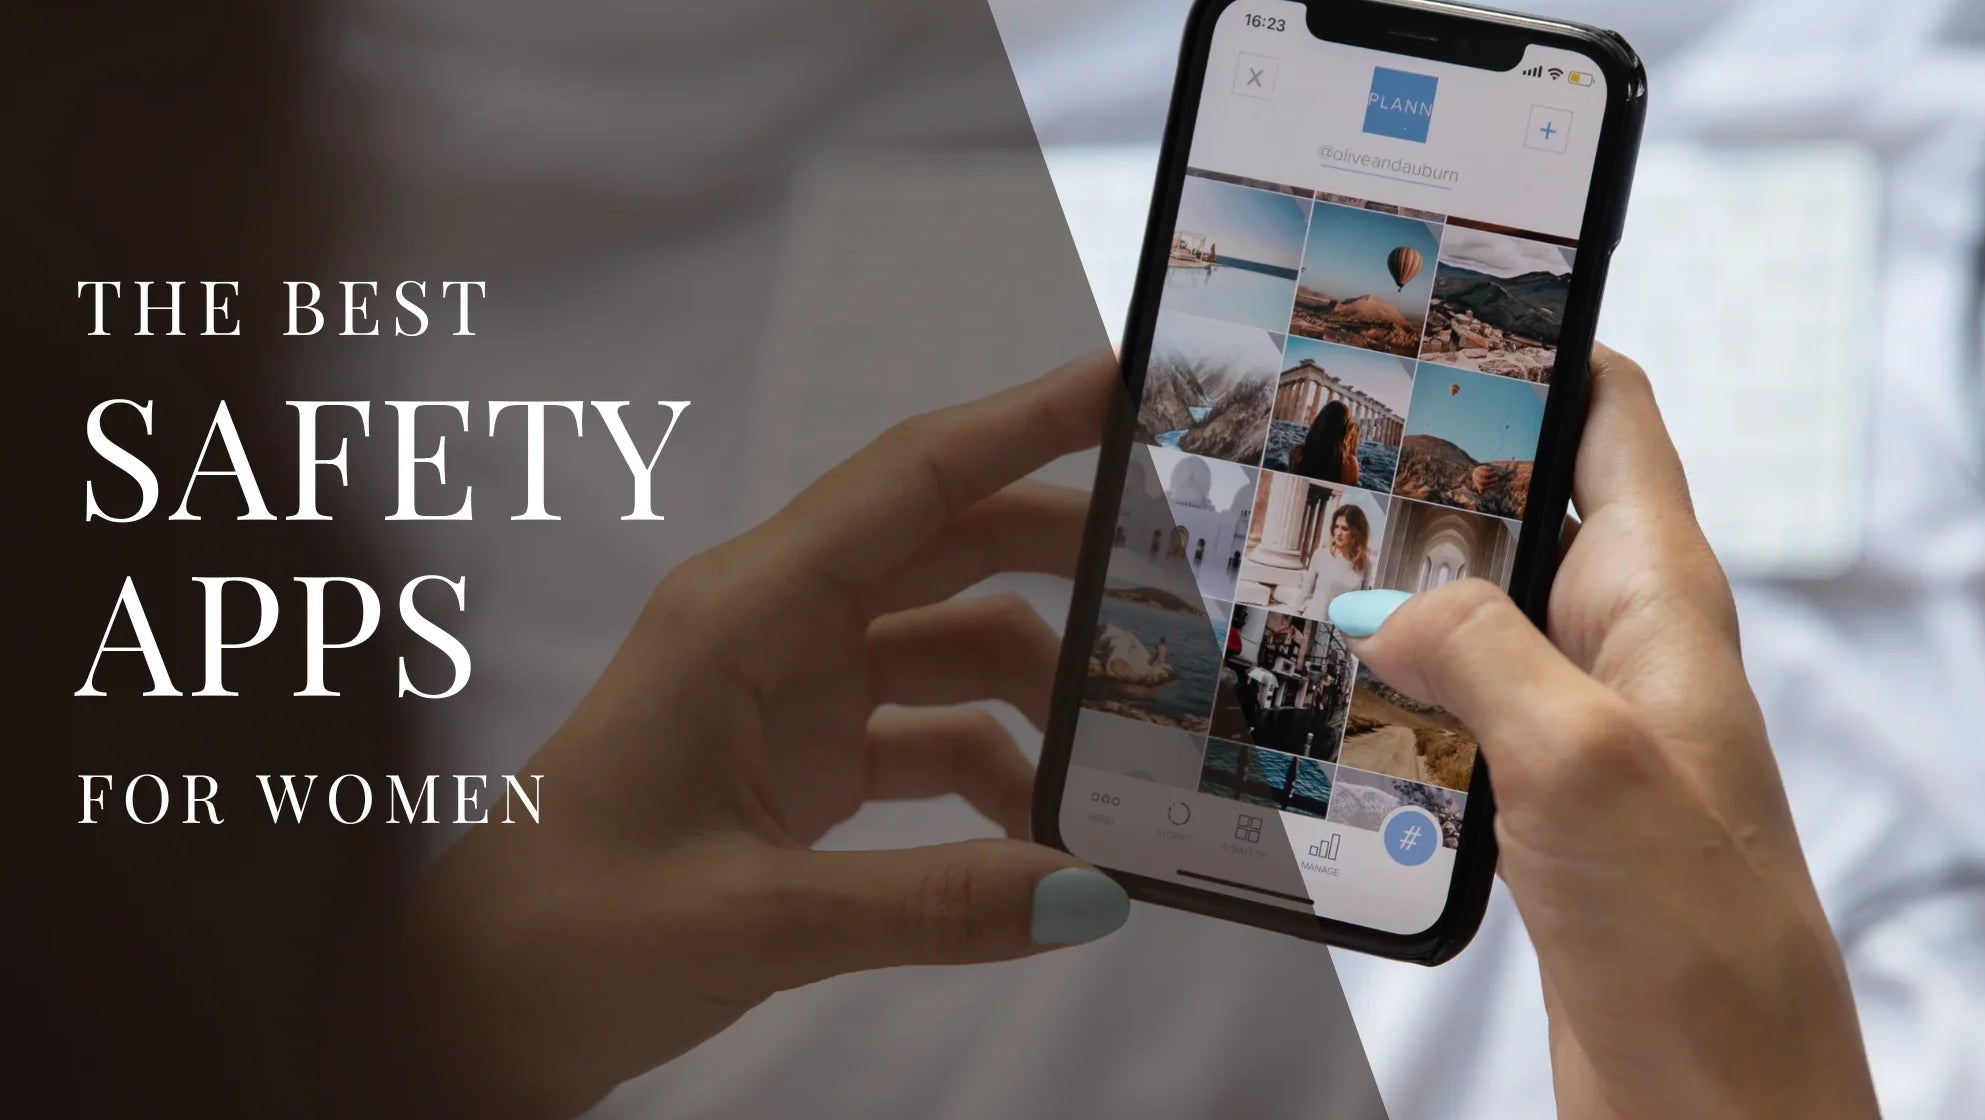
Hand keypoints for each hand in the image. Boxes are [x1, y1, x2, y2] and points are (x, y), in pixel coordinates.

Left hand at [398, 354, 1130, 1117]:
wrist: (475, 1008)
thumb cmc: (566, 935)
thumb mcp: (751, 920)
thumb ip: (928, 905)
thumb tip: (1094, 892)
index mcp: (742, 613)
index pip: (909, 482)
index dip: (1025, 420)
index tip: (1130, 377)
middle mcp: (772, 626)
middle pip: (952, 546)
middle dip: (1070, 554)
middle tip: (1190, 570)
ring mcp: (790, 691)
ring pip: (953, 644)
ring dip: (1043, 692)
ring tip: (1132, 754)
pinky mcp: (800, 759)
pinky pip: (932, 733)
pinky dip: (997, 773)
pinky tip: (1042, 839)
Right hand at [1331, 347, 1878, 1118]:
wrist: (1716, 1096)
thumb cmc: (1702, 936)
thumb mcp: (1583, 756)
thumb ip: (1481, 649)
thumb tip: (1387, 599)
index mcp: (1664, 597)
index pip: (1612, 415)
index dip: (1539, 346)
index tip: (1441, 306)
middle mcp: (1624, 645)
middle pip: (1518, 508)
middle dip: (1423, 477)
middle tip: (1311, 448)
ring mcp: (1579, 725)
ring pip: (1470, 614)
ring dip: (1393, 595)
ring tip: (1288, 569)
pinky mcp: (1538, 805)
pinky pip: (1449, 713)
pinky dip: (1386, 696)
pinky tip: (1319, 704)